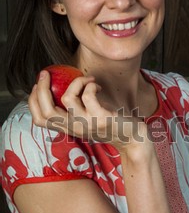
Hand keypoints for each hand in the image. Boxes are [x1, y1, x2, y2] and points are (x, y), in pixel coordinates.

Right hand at [29, 70, 149, 153]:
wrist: (133, 139)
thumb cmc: (110, 124)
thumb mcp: (87, 120)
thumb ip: (74, 111)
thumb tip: (59, 87)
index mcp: (69, 129)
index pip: (40, 120)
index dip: (32, 102)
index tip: (37, 85)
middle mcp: (75, 129)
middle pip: (46, 111)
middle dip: (42, 88)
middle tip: (46, 72)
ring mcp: (88, 124)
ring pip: (67, 98)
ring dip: (76, 82)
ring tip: (87, 80)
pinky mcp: (101, 118)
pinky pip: (88, 95)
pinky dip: (90, 85)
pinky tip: (96, 86)